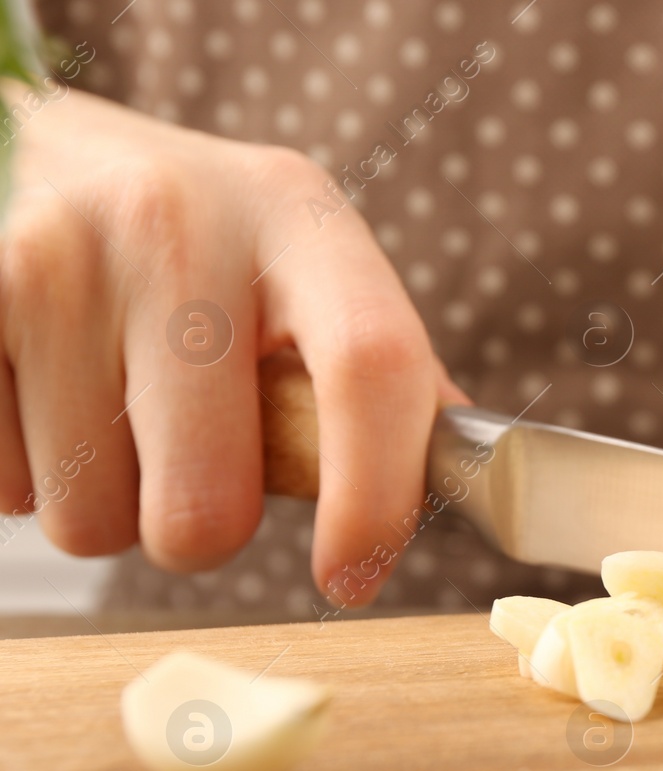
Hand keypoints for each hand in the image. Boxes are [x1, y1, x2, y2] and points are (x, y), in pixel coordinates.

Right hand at [0, 89, 464, 604]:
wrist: (23, 148)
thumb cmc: (184, 234)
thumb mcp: (297, 256)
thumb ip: (377, 361)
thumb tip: (464, 459)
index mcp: (294, 217)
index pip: (372, 368)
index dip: (373, 497)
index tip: (352, 577)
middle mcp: (174, 226)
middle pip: (205, 507)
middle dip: (199, 528)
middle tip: (187, 460)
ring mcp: (49, 259)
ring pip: (89, 521)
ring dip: (103, 500)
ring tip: (102, 403)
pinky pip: (2, 491)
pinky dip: (21, 472)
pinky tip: (39, 389)